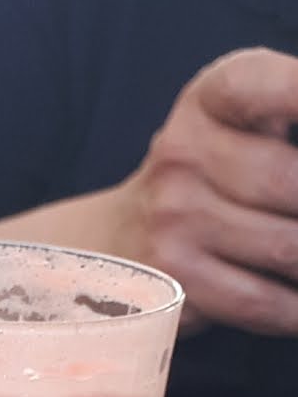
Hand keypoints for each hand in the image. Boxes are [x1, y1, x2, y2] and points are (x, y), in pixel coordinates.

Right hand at [119, 47, 297, 335]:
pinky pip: (260, 302)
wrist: (117, 240)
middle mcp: (182, 155)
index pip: (275, 87)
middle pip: (290, 182)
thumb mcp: (245, 118)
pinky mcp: (173, 282)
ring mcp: (172, 223)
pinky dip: (295, 310)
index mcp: (211, 98)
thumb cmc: (211, 172)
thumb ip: (294, 110)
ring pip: (286, 248)